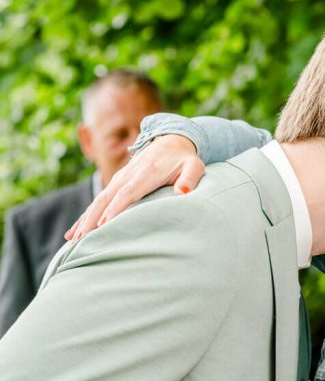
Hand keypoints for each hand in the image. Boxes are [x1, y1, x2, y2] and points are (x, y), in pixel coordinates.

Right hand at [66, 134, 206, 240]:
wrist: (171, 141)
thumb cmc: (184, 159)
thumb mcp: (194, 165)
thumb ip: (190, 178)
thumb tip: (183, 192)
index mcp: (146, 173)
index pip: (128, 192)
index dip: (115, 208)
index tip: (104, 225)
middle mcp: (128, 175)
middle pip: (106, 198)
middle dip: (93, 218)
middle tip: (83, 239)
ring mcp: (120, 179)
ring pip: (98, 200)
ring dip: (85, 219)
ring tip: (74, 239)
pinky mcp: (116, 183)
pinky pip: (99, 200)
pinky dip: (86, 215)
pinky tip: (75, 231)